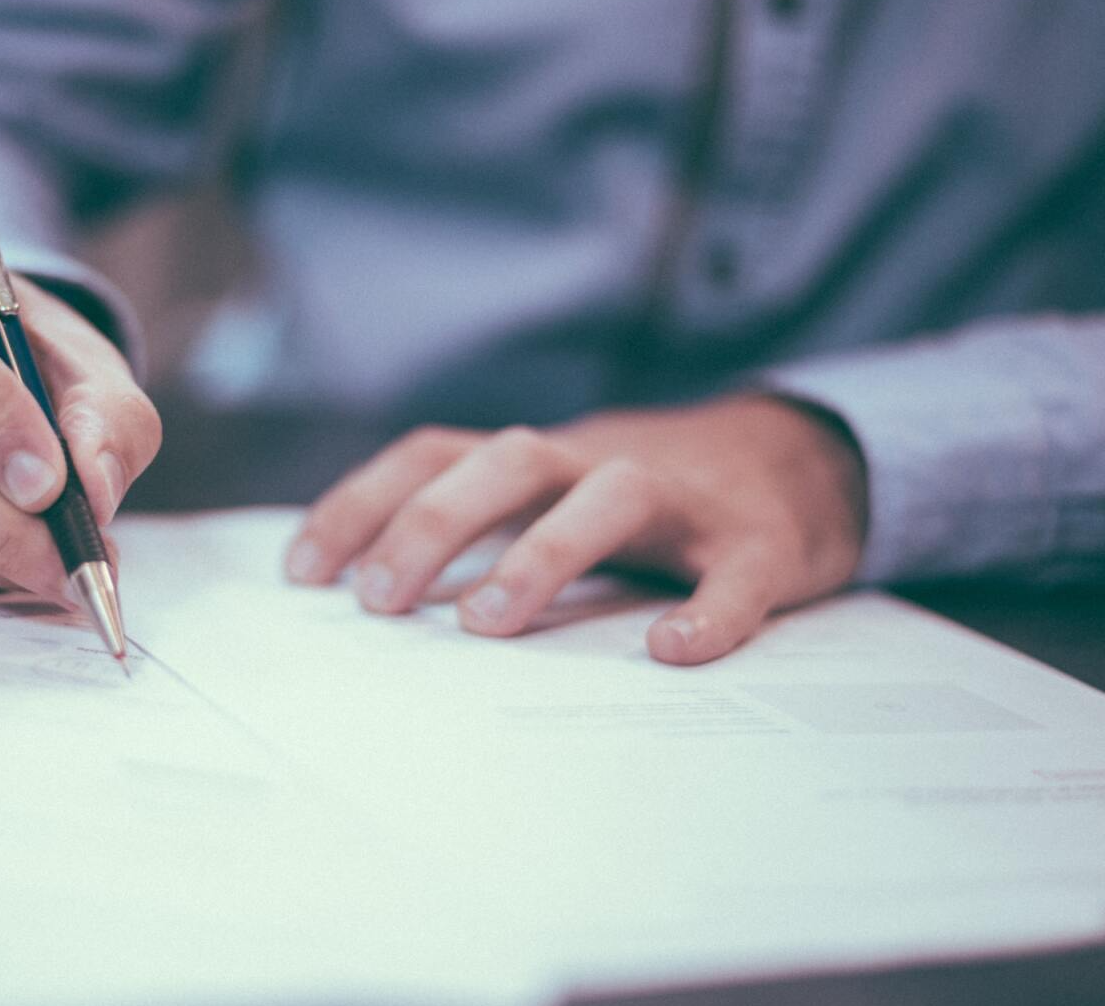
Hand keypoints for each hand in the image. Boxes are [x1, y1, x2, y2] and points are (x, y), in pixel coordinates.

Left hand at [284, 396, 866, 663]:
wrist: (802, 458)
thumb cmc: (648, 499)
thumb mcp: (554, 495)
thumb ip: (480, 527)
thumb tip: (368, 596)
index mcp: (541, 459)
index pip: (435, 454)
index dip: (363, 502)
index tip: (302, 572)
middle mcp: (600, 461)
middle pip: (508, 461)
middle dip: (433, 523)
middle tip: (379, 602)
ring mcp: (684, 499)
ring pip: (611, 496)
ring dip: (543, 552)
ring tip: (487, 624)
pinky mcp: (762, 542)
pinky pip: (736, 572)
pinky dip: (708, 610)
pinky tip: (672, 650)